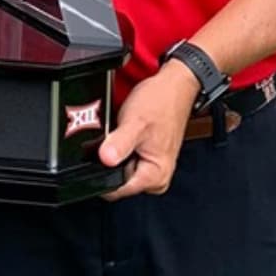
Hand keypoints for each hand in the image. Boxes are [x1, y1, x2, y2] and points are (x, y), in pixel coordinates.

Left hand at [99, 61, 199, 200]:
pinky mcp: (148, 157)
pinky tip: (127, 132)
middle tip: (116, 136)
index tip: (101, 152)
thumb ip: (119, 144)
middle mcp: (156, 177)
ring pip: (120, 167)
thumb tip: (105, 160)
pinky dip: (122, 146)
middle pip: (118, 179)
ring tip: (124, 132)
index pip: (118, 189)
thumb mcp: (135, 122)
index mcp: (156, 176)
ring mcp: (152, 168)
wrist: (173, 86)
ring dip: (116, 151)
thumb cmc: (161, 103)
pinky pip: (126, 158)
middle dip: (111, 159)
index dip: (103, 171)